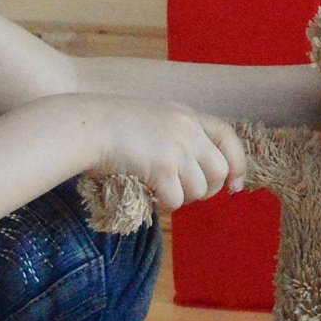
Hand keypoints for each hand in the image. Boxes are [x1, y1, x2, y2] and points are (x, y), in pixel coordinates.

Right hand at [74, 96, 245, 213]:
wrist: (83, 126)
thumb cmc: (108, 126)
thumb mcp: (151, 120)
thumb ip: (176, 138)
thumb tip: (196, 175)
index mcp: (186, 114)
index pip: (227, 135)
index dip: (237, 162)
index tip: (235, 185)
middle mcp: (187, 129)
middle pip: (219, 171)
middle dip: (205, 191)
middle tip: (181, 194)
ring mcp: (177, 147)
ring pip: (198, 190)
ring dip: (180, 199)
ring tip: (158, 193)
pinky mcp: (162, 167)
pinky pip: (176, 200)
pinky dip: (163, 205)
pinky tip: (147, 197)